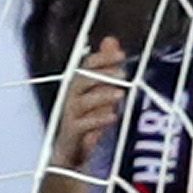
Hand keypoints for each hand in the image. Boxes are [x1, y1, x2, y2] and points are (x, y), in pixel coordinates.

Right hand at [54, 36, 128, 171]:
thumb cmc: (85, 118)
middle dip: (102, 75)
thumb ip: (105, 66)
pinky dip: (98, 120)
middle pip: (82, 80)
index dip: (102, 58)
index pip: (86, 65)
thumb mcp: (99, 90)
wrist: (71, 152)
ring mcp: (69, 115)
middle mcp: (70, 97)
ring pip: (83, 102)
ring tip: (120, 94)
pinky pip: (83, 124)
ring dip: (102, 96)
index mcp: (77, 84)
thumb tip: (111, 40)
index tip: (121, 54)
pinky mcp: (71, 133)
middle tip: (124, 74)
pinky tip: (113, 117)